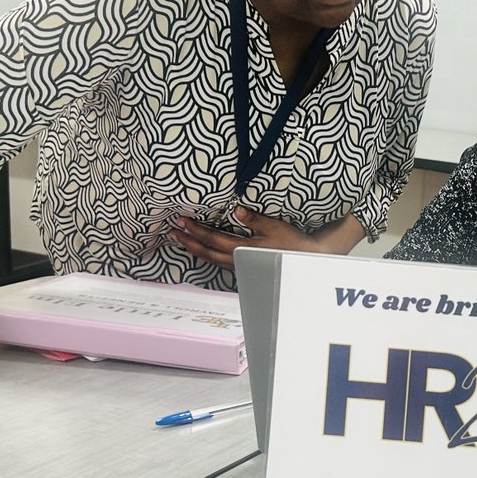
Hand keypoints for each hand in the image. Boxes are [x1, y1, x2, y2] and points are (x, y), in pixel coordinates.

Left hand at [169, 207, 361, 265]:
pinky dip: (206, 255)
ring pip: (211, 259)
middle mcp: (237, 260)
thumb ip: (254, 219)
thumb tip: (235, 209)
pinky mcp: (243, 268)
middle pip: (206, 252)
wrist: (305, 260)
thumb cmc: (291, 242)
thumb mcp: (275, 227)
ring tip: (180, 241)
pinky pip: (219, 262)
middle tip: (171, 233)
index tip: (181, 221)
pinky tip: (202, 250)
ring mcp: (239, 266)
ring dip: (194, 249)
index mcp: (243, 248)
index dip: (195, 230)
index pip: (213, 238)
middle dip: (188, 241)